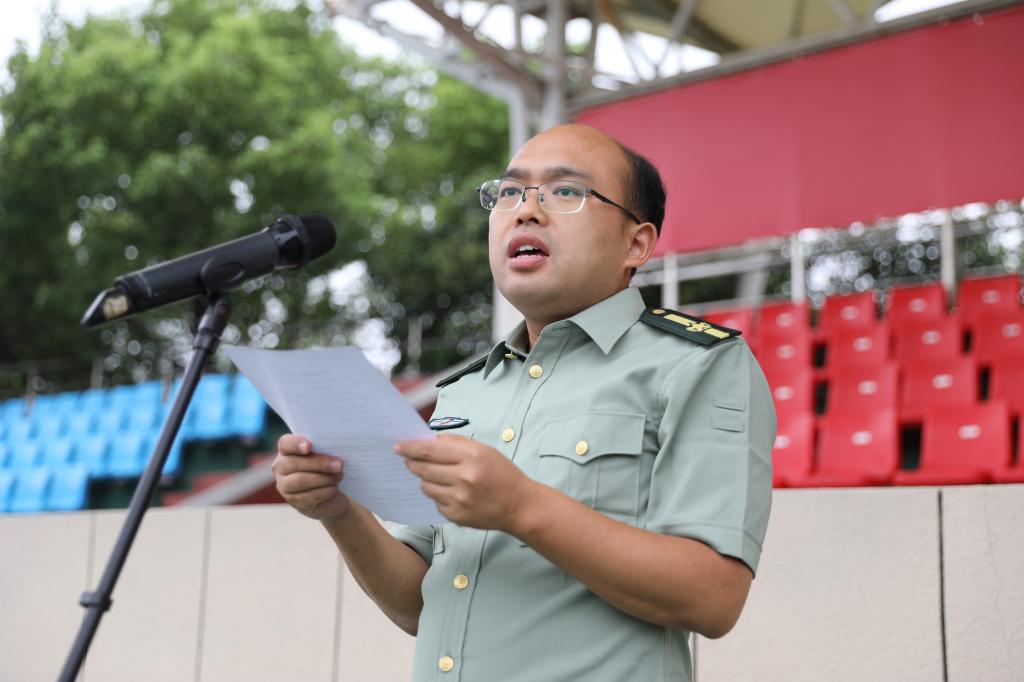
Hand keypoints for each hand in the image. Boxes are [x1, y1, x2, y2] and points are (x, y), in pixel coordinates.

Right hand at [272, 434, 349, 520]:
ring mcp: (284, 486)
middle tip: (339, 465)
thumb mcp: (326, 455)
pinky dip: (325, 491)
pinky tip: (334, 488)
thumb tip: (335, 450)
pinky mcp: (294, 501)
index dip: (296, 444)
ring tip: (339, 476)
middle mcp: (280, 467)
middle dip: (319, 464)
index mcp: (287, 450)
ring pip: (301, 481)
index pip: (285, 444)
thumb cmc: (328, 467)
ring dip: (324, 478)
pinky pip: (308, 496)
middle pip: (294, 463)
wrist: (332, 493)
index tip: (309, 446)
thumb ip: (325, 449)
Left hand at [395, 434, 533, 531]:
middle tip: (409, 460)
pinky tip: (454, 493)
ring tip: (441, 477)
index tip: (398, 446)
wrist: (519, 505)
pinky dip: (440, 496)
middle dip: (412, 463)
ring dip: (427, 480)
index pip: (430, 450)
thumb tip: (427, 441)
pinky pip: (436, 502)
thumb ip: (455, 443)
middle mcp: (465, 478)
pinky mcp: (457, 517)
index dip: (410, 447)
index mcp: (472, 456)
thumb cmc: (501, 473)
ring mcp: (460, 499)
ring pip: (426, 486)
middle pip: (423, 468)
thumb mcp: (484, 450)